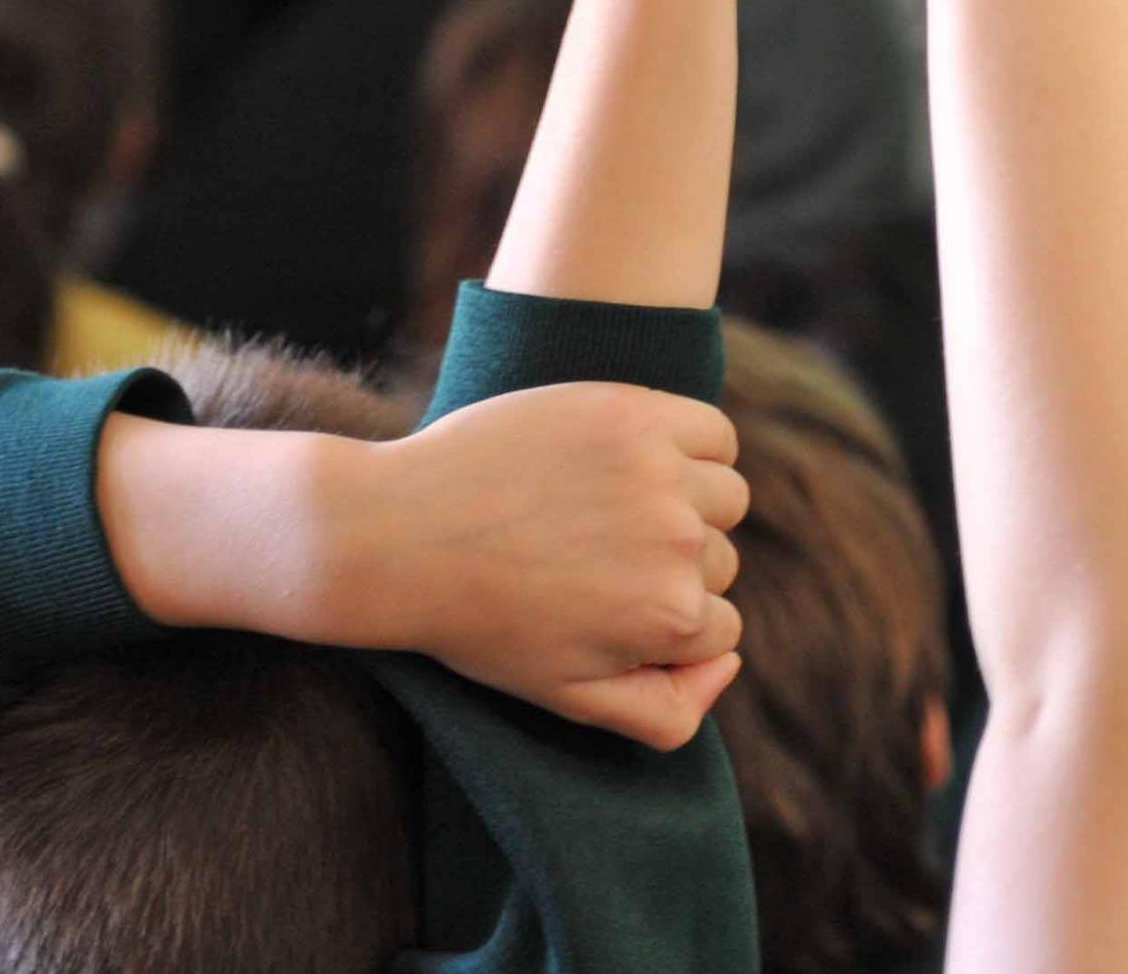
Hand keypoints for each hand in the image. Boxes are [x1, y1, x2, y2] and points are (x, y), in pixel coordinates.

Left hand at [341, 381, 748, 749]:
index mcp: (670, 619)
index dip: (662, 624)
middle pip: (720, 561)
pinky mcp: (636, 413)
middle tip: (592, 557)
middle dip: (671, 565)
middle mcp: (679, 545)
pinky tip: (640, 459)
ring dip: (689, 505)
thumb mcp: (569, 697)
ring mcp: (660, 472)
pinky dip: (696, 446)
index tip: (605, 607)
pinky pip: (716, 432)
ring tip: (611, 508)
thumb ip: (667, 712)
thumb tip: (728, 663)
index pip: (718, 628)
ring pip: (725, 497)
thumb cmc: (479, 622)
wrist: (399, 533)